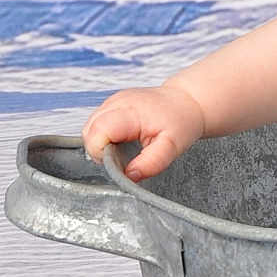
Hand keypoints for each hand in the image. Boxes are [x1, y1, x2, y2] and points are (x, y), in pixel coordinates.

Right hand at [81, 84, 205, 180]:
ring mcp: (113, 101)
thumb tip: (129, 176)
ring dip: (100, 142)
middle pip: (89, 131)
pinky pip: (96, 122)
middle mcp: (117, 102)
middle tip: (122, 155)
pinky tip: (122, 138)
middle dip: (99, 150)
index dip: (100, 153)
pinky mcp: (112, 103)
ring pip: (89, 127)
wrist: (188, 102)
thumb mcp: (172, 147)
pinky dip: (104, 134)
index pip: (97, 133)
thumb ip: (151, 163)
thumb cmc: (181, 122)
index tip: (117, 161)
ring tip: (124, 146)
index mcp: (130, 112)